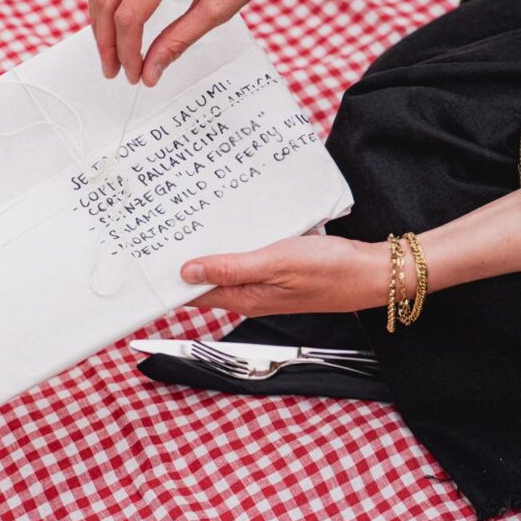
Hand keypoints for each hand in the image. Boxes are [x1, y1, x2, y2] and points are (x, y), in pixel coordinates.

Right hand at [85, 0, 377, 87]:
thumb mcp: (219, 8)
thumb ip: (177, 41)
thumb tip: (150, 72)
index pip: (130, 15)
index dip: (127, 52)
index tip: (135, 76)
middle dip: (105, 39)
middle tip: (114, 70)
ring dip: (100, 16)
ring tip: (111, 48)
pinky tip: (117, 17)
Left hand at [181, 234, 386, 315]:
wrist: (372, 272)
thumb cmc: (330, 270)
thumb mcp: (275, 263)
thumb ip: (231, 269)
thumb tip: (187, 273)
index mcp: (246, 297)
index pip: (195, 293)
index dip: (170, 279)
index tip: (148, 262)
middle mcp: (253, 294)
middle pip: (208, 279)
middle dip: (185, 260)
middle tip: (162, 233)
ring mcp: (267, 281)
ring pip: (229, 265)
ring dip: (211, 248)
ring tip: (190, 223)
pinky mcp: (281, 268)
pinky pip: (250, 256)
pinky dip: (238, 241)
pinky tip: (234, 223)